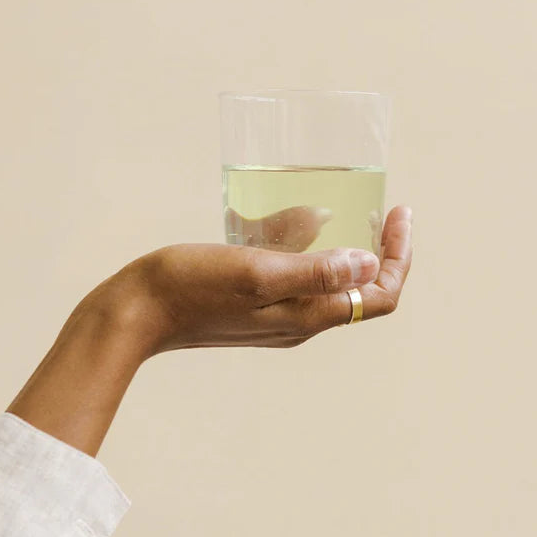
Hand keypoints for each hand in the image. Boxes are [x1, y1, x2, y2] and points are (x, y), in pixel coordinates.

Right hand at [7, 205, 411, 455]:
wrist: (137, 315)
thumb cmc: (192, 286)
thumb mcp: (257, 272)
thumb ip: (314, 272)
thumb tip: (368, 264)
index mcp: (308, 316)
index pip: (378, 295)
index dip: (398, 257)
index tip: (399, 213)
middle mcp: (300, 323)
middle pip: (363, 296)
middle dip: (383, 255)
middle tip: (387, 216)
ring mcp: (278, 319)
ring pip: (333, 289)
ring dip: (351, 255)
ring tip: (352, 217)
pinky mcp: (256, 310)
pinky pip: (301, 283)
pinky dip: (314, 256)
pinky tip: (296, 227)